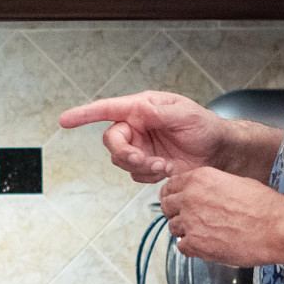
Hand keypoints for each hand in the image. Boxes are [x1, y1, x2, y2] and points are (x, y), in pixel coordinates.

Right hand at [58, 92, 235, 182]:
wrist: (218, 151)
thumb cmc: (204, 126)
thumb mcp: (184, 115)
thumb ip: (159, 113)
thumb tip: (139, 109)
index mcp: (142, 108)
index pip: (107, 109)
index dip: (84, 114)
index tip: (65, 120)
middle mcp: (137, 127)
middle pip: (112, 141)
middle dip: (124, 153)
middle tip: (142, 160)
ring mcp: (141, 146)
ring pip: (121, 160)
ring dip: (140, 166)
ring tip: (163, 165)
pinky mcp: (147, 164)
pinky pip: (135, 174)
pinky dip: (148, 175)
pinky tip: (166, 170)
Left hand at [158, 166, 283, 267]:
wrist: (275, 227)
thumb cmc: (263, 205)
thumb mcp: (233, 182)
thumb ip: (210, 188)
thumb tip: (203, 196)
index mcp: (199, 179)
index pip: (170, 186)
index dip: (172, 195)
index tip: (176, 202)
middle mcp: (189, 198)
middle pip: (166, 207)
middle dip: (175, 213)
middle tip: (188, 219)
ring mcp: (190, 222)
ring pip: (173, 228)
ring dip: (184, 231)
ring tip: (203, 233)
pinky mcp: (196, 244)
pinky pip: (182, 247)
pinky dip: (191, 248)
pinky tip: (205, 245)